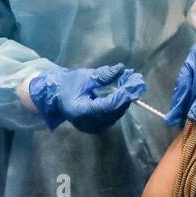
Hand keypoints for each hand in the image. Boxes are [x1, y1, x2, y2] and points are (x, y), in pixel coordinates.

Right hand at [29, 63, 147, 133]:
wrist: (57, 97)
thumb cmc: (69, 85)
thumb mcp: (85, 77)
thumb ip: (104, 75)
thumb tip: (121, 69)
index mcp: (81, 111)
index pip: (107, 105)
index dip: (123, 95)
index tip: (135, 83)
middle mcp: (88, 123)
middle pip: (115, 111)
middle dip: (128, 95)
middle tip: (138, 79)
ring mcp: (94, 127)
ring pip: (117, 113)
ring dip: (127, 98)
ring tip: (133, 81)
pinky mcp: (99, 126)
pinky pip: (114, 114)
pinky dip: (121, 103)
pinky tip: (126, 90)